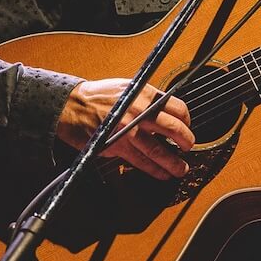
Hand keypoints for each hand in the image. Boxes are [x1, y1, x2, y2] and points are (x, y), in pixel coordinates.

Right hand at [57, 79, 193, 180]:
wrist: (72, 105)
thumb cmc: (99, 96)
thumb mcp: (128, 87)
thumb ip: (148, 98)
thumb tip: (166, 111)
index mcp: (144, 94)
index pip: (176, 107)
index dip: (186, 119)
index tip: (187, 125)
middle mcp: (139, 111)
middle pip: (173, 129)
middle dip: (186, 141)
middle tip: (189, 147)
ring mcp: (129, 130)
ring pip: (158, 150)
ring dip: (173, 163)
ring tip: (180, 169)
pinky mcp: (117, 146)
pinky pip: (140, 161)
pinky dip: (154, 169)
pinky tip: (161, 173)